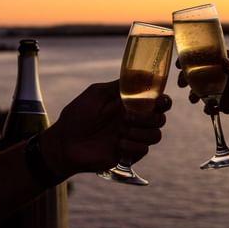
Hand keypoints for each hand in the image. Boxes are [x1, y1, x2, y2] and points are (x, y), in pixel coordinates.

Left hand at [42, 80, 170, 179]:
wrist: (65, 144)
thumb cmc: (77, 116)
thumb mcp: (97, 94)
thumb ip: (120, 85)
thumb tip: (144, 74)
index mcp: (130, 104)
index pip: (158, 101)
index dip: (163, 101)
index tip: (156, 101)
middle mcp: (134, 120)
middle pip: (161, 118)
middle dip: (148, 118)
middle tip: (127, 118)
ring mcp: (132, 137)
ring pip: (156, 135)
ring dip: (141, 132)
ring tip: (120, 132)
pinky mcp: (129, 154)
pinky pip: (144, 150)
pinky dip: (132, 146)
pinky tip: (118, 144)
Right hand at [177, 50, 228, 125]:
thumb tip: (223, 62)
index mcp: (228, 62)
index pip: (206, 56)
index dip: (191, 57)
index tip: (181, 62)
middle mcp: (221, 74)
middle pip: (198, 73)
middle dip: (186, 77)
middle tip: (181, 83)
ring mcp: (220, 89)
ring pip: (200, 89)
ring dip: (194, 94)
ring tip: (193, 100)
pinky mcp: (222, 104)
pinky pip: (209, 105)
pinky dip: (207, 108)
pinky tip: (210, 110)